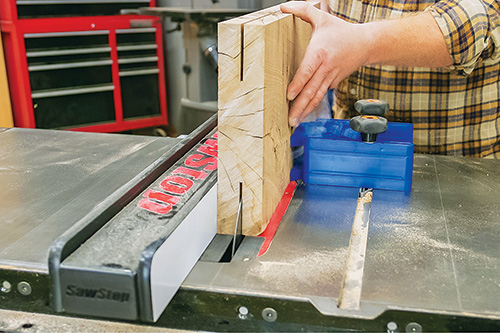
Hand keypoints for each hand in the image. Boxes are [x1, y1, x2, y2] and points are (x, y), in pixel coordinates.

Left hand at [281, 1, 368, 126]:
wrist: (366, 44)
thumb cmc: (341, 31)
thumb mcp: (322, 17)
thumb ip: (302, 10)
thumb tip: (284, 5)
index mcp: (320, 52)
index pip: (307, 70)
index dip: (299, 83)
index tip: (290, 95)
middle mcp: (325, 68)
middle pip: (311, 90)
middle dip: (299, 106)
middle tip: (289, 120)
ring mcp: (331, 77)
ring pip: (316, 97)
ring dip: (305, 111)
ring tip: (294, 122)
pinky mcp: (333, 82)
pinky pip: (321, 95)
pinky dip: (312, 106)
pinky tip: (303, 115)